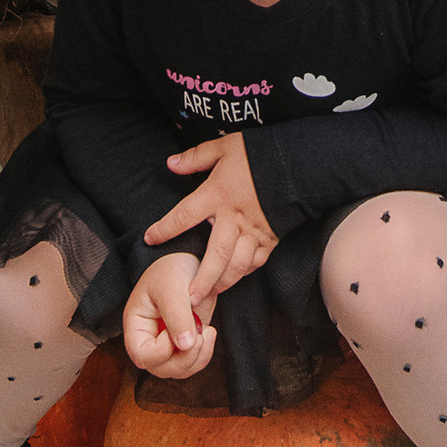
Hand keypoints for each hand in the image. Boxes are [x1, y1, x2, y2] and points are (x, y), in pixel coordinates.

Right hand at [124, 250, 219, 379]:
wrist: (188, 261)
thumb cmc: (172, 269)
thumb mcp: (172, 286)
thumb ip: (177, 315)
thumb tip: (186, 346)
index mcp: (136, 326)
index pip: (142, 356)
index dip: (162, 350)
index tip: (179, 328)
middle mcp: (149, 340)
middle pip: (161, 369)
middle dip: (185, 358)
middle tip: (201, 334)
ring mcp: (167, 346)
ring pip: (179, 371)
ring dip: (198, 358)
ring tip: (208, 332)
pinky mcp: (184, 346)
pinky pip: (192, 364)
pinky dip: (204, 355)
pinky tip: (210, 333)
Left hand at [144, 131, 276, 306]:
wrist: (295, 162)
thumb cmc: (256, 153)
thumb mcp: (223, 148)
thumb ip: (195, 157)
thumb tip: (170, 164)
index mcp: (217, 195)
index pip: (184, 215)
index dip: (165, 228)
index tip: (150, 238)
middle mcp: (233, 217)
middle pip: (215, 255)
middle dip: (201, 279)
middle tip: (189, 299)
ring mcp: (254, 230)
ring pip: (237, 265)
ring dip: (223, 283)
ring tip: (210, 295)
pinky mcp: (270, 237)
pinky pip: (256, 262)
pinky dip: (245, 272)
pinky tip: (235, 277)